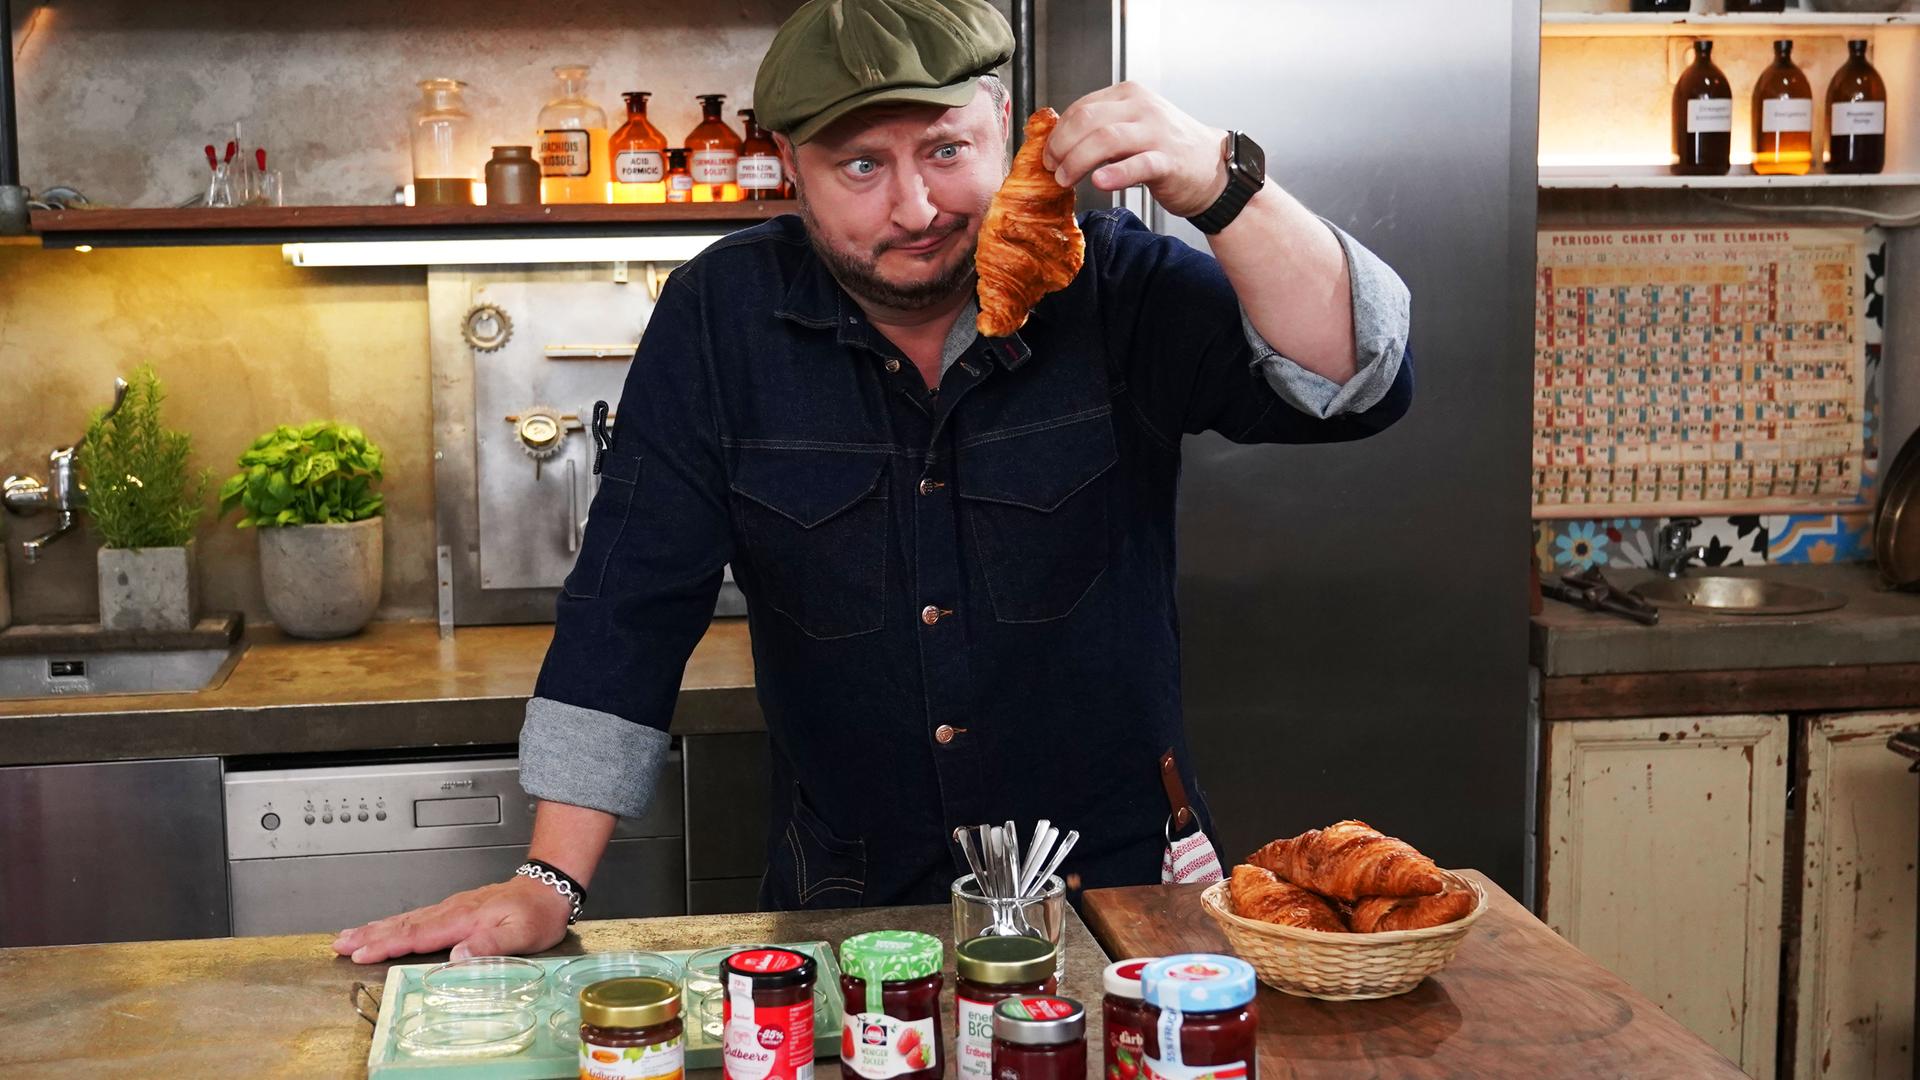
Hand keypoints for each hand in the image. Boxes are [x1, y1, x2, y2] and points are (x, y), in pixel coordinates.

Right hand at [330, 877, 570, 964]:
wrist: (548, 889)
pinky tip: (383, 928)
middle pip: (404, 924)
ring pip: (407, 919)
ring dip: (376, 928)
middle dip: (369, 935)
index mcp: (464, 918)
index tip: (362, 953)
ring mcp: (452, 908)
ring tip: (349, 936)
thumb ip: (491, 944)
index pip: (418, 934)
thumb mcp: (523, 933)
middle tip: (339, 944)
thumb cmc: (537, 913)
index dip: (388, 944)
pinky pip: (418, 917)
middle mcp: (453, 910)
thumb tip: (458, 956)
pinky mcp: (454, 910)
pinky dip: (395, 923)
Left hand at [1041, 82, 1230, 217]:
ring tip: (1066, 179)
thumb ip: (1101, 128)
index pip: (1081, 108)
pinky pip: (1138, 164)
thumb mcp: (1132, 126)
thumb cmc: (1168, 149)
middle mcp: (1142, 108)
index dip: (1057, 133)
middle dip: (1061, 146)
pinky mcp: (1168, 161)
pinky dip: (1115, 174)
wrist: (1213, 167)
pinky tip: (1099, 182)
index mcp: (1129, 95)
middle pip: (1087, 120)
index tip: (1048, 154)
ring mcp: (1156, 133)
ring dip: (1077, 161)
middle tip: (1052, 169)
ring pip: (1105, 139)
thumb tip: (1059, 143)